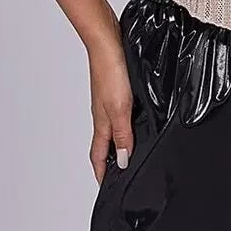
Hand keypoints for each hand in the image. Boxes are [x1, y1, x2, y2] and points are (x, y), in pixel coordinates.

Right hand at [87, 35, 134, 181]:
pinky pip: (117, 116)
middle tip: (118, 176)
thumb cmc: (111, 72)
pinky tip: (132, 124)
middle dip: (108, 163)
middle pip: (104, 145)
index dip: (102, 173)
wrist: (107, 42)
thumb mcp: (120, 109)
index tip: (106, 188)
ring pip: (111, 131)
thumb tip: (121, 160)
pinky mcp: (114, 92)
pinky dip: (122, 127)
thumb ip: (122, 135)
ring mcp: (107, 103)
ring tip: (126, 155)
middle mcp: (102, 115)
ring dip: (116, 145)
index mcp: (102, 123)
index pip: (98, 156)